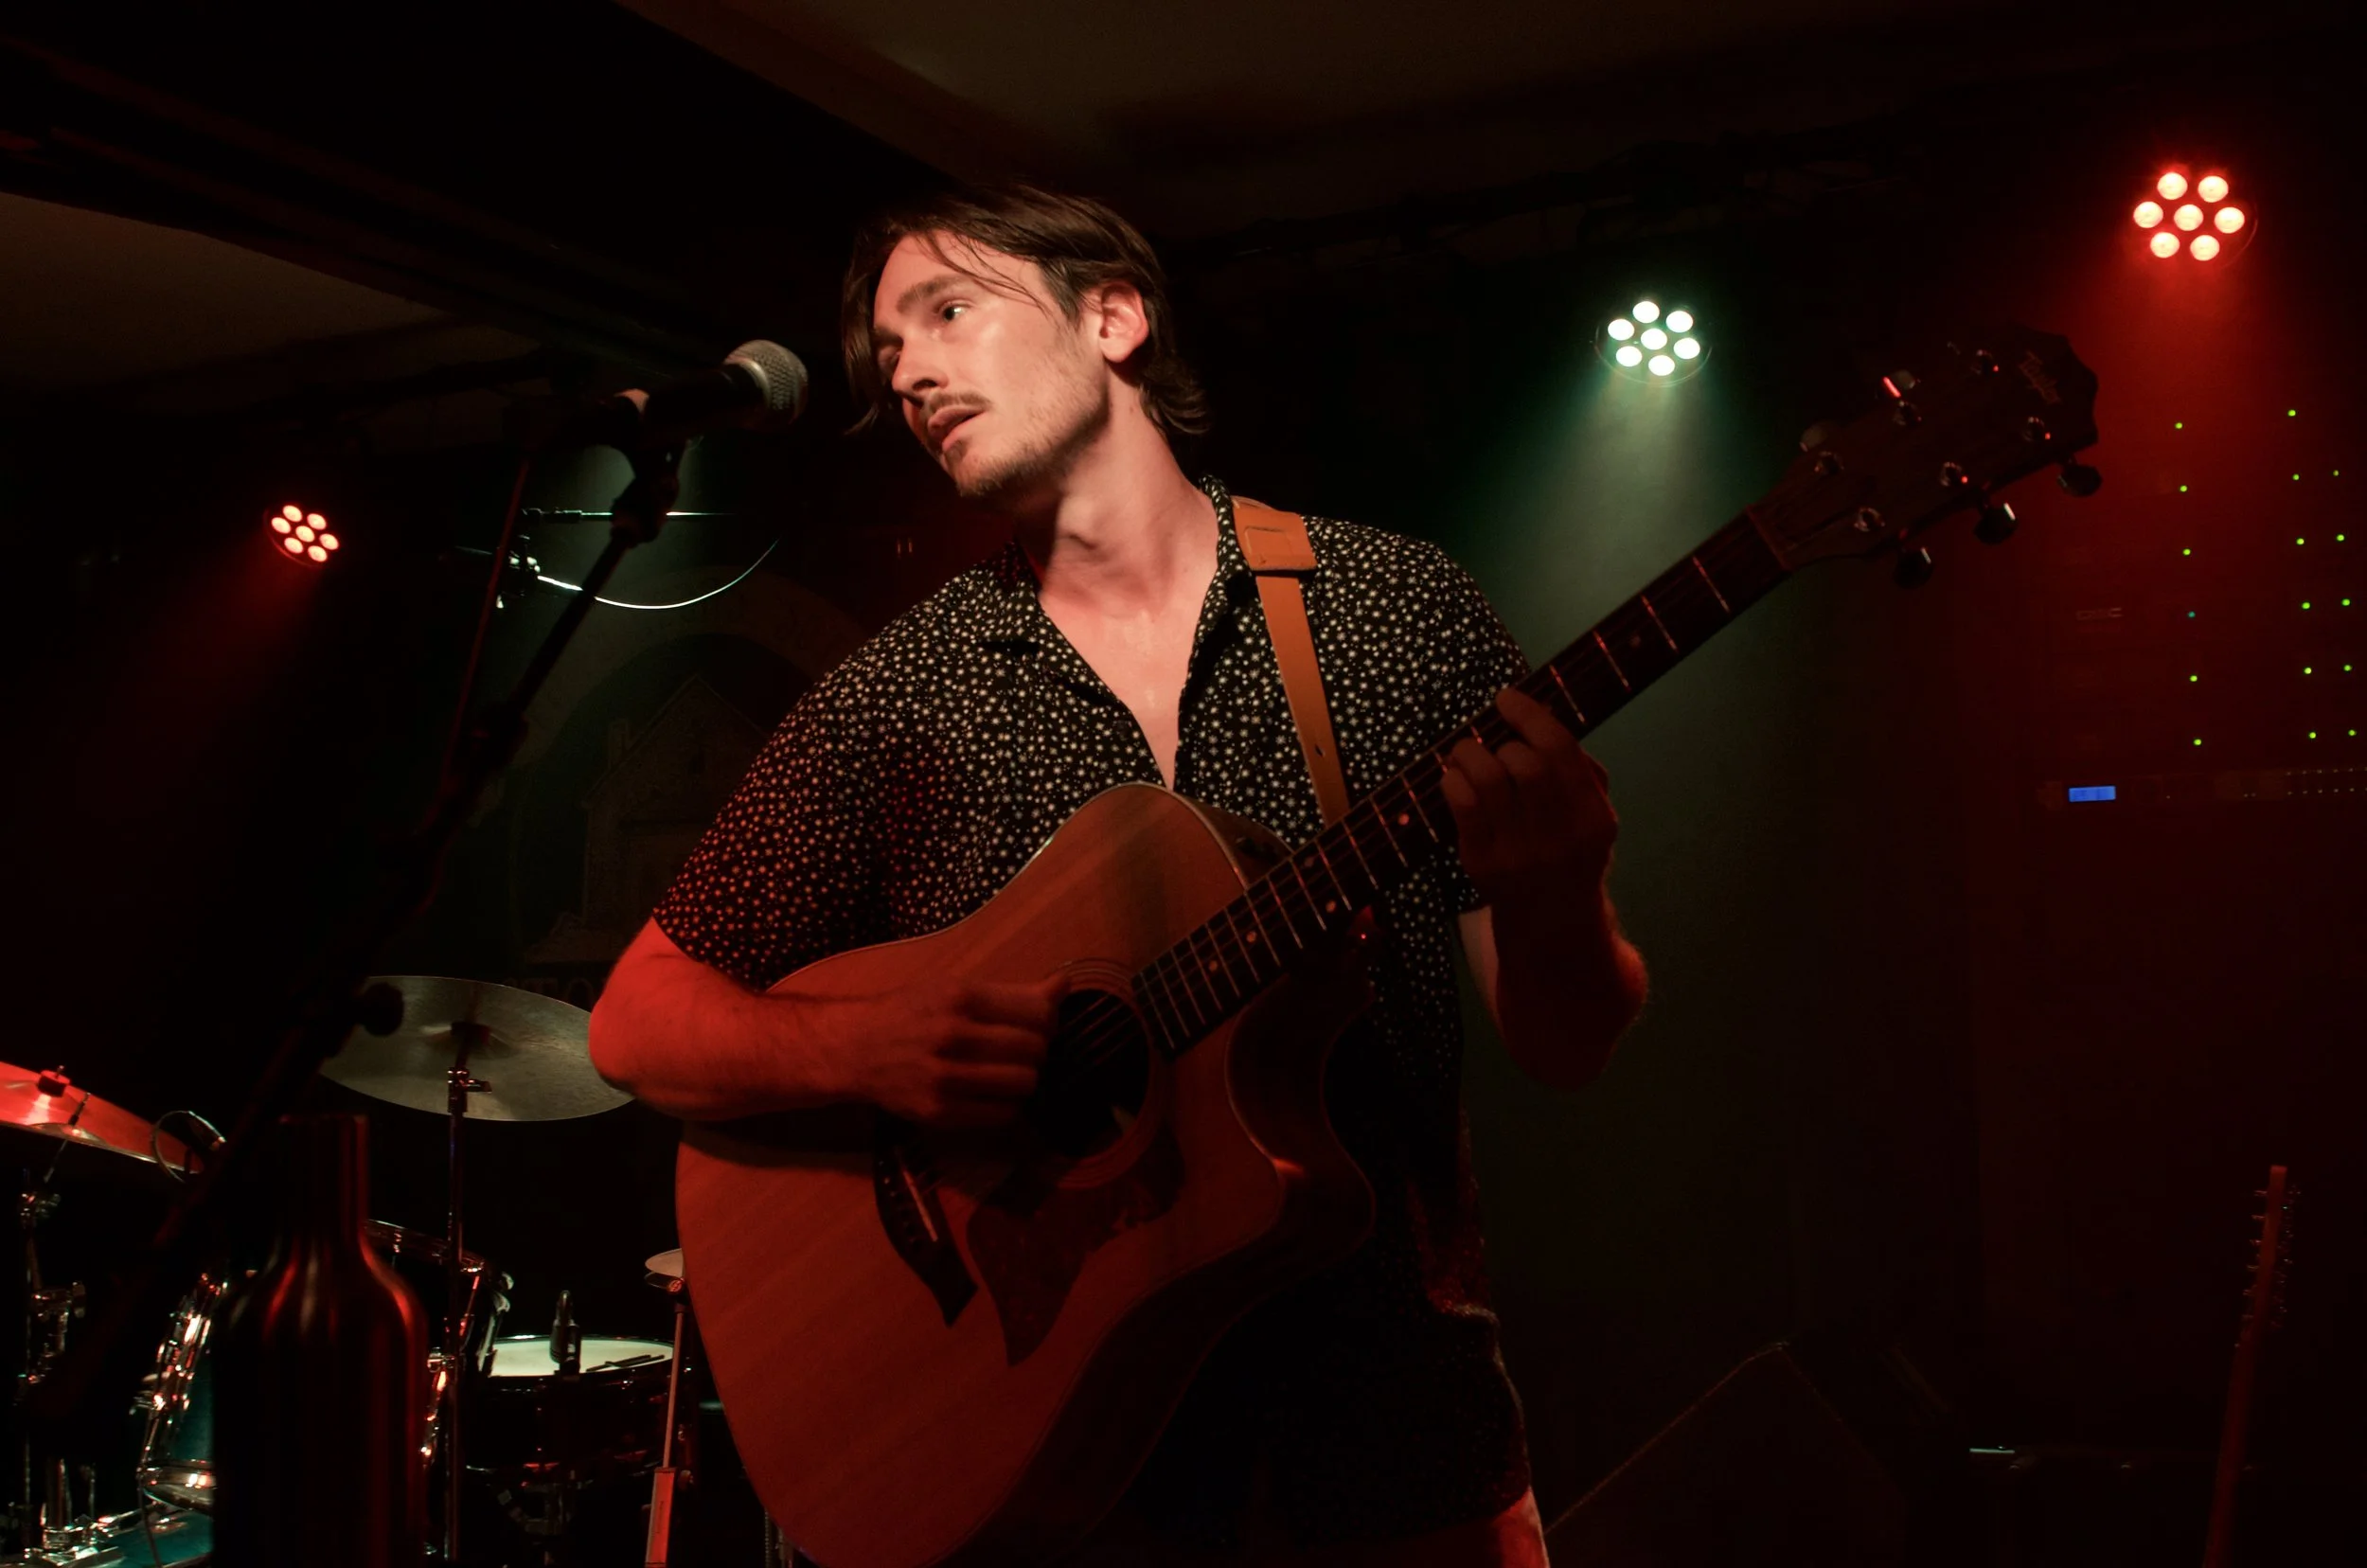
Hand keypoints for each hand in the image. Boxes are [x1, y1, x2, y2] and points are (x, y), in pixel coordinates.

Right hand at [844, 974, 1063, 1128]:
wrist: (855, 1048)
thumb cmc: (910, 1012)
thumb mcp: (955, 988)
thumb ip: (1012, 992)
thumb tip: (1064, 986)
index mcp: (962, 997)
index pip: (1039, 1012)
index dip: (1048, 1019)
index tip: (1037, 1023)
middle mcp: (954, 1036)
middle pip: (1036, 1049)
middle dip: (1037, 1049)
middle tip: (1020, 1049)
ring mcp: (946, 1078)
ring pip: (1025, 1083)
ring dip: (1025, 1078)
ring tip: (1007, 1071)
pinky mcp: (940, 1112)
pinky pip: (1003, 1114)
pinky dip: (1008, 1104)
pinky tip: (992, 1093)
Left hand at [1439, 686, 1617, 914]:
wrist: (1553, 924)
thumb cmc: (1572, 855)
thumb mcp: (1595, 818)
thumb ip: (1582, 773)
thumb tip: (1542, 722)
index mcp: (1593, 817)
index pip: (1561, 751)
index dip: (1529, 715)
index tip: (1506, 699)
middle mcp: (1560, 835)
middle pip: (1526, 765)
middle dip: (1502, 741)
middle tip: (1492, 739)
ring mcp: (1519, 852)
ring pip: (1489, 781)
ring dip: (1470, 754)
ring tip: (1465, 752)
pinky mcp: (1482, 863)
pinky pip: (1462, 807)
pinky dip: (1453, 780)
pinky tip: (1455, 778)